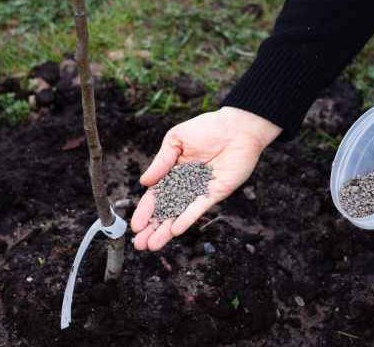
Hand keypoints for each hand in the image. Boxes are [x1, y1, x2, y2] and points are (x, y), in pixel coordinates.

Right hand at [131, 107, 280, 250]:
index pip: (155, 196)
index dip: (145, 211)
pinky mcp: (215, 193)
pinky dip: (187, 219)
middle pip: (165, 210)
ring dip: (166, 231)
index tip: (135, 225)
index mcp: (172, 172)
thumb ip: (161, 162)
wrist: (237, 127)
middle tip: (140, 245)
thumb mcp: (176, 140)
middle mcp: (185, 185)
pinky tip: (175, 231)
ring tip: (152, 246)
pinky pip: (198, 208)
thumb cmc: (207, 128)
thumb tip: (144, 183)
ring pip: (179, 214)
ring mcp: (199, 191)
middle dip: (152, 228)